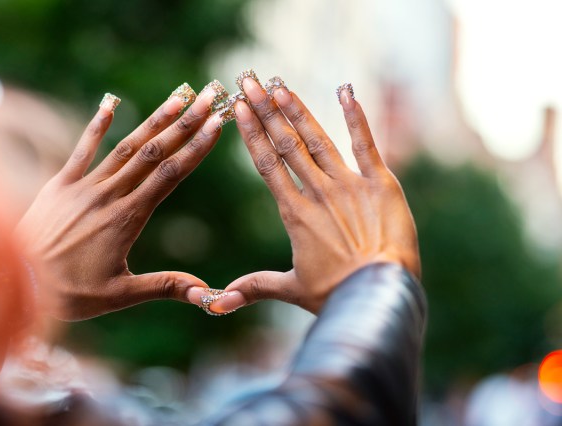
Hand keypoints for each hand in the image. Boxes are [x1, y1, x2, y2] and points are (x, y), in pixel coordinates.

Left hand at [15, 84, 226, 319]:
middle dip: (184, 124)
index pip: (169, 176)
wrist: (14, 284)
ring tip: (176, 98)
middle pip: (153, 153)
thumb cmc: (68, 294)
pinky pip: (81, 150)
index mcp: (127, 218)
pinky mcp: (59, 185)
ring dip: (153, 120)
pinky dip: (97, 126)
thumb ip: (164, 287)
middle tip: (207, 98)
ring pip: (125, 147)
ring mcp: (83, 187)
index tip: (215, 126)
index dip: (195, 149)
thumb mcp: (120, 295)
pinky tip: (110, 104)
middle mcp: (108, 195)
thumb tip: (206, 294)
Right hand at [212, 75, 419, 313]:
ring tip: (278, 84)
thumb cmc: (336, 295)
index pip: (267, 164)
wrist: (380, 295)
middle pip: (286, 144)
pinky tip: (344, 90)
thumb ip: (253, 288)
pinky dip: (356, 116)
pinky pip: (365, 144)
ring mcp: (350, 185)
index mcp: (294, 213)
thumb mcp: (292, 289)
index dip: (252, 133)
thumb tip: (214, 304)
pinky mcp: (381, 184)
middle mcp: (318, 192)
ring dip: (297, 110)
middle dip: (265, 110)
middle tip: (248, 81)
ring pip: (317, 139)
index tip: (238, 108)